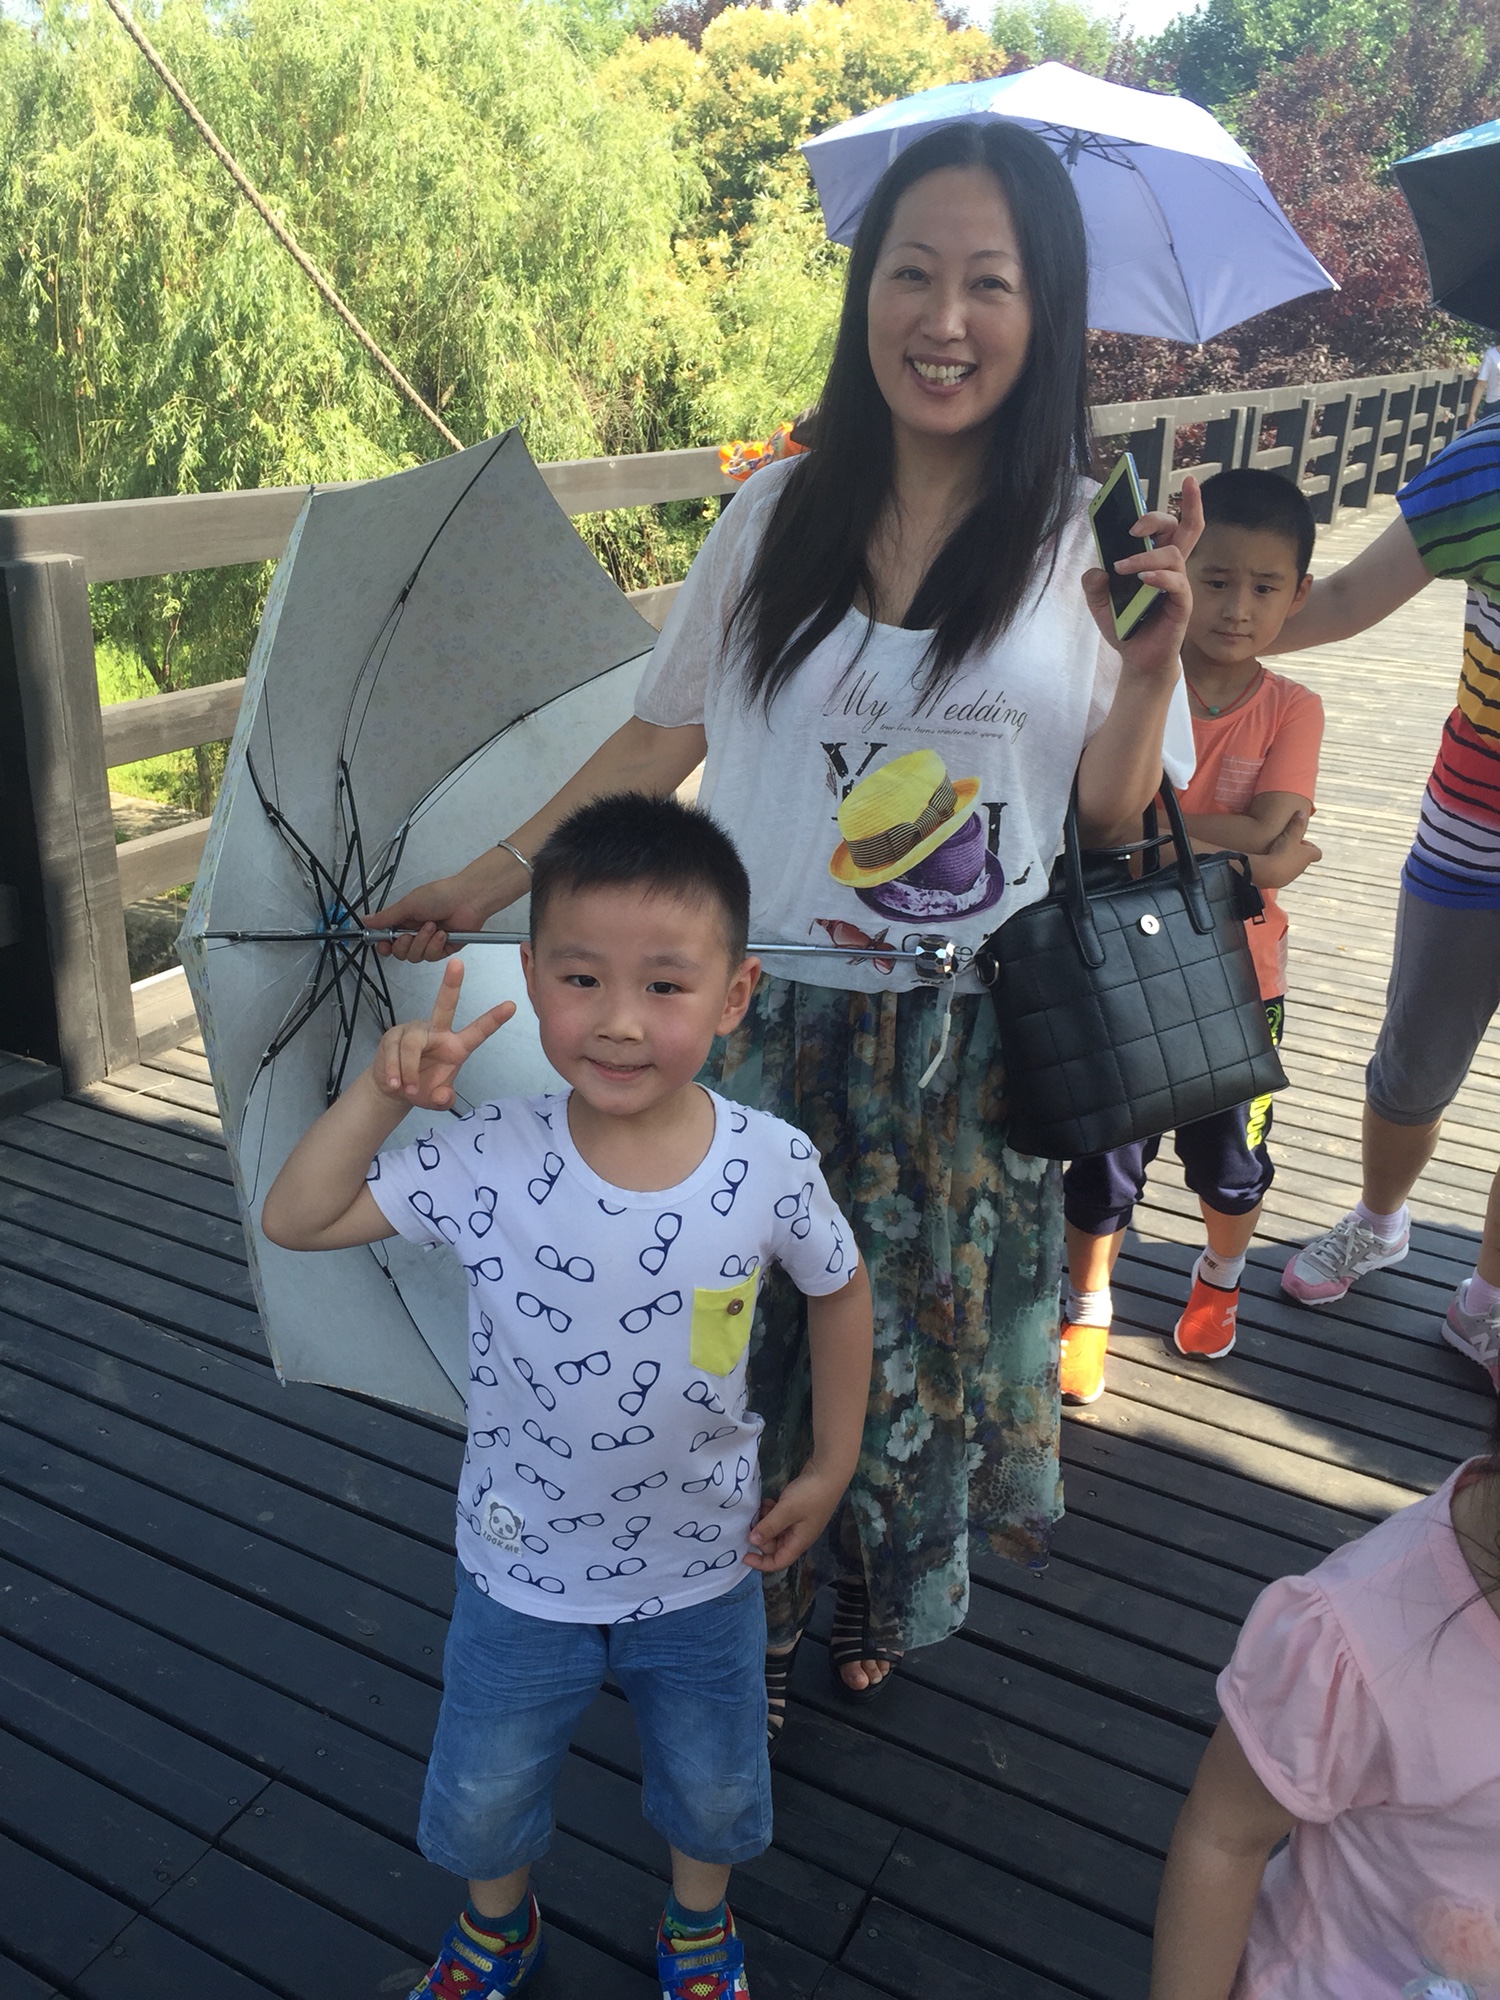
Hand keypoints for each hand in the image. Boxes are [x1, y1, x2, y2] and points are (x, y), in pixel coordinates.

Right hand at [365, 873, 494, 961]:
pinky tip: (442, 933)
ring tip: (432, 927)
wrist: (468, 899)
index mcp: (405, 919)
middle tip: (409, 934)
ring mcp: (430, 941)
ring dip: (423, 941)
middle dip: (405, 945)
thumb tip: (367, 920)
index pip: (388, 939)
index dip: (384, 945)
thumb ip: (387, 917)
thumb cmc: (441, 895)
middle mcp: (416, 931)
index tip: (384, 944)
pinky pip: (432, 956)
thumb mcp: (409, 904)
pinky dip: (436, 945)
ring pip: (416, 956)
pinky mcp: (443, 948)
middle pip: (400, 952)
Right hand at [370, 959, 515, 1109]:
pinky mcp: (393, 1035)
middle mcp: (437, 1033)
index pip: (478, 1031)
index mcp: (456, 1046)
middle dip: (451, 984)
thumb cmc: (422, 1088)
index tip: (512, 1006)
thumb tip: (443, 1096)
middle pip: (444, 1006)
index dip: (494, 1019)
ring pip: (412, 1044)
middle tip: (458, 964)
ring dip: (408, 1070)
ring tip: (407, 1088)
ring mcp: (414, 1031)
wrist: (393, 1090)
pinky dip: (393, 1071)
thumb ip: (443, 1099)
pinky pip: (393, 1051)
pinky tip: (395, 1083)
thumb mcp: (436, 1100)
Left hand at [743, 1461, 848, 1572]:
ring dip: (765, 1522)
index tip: (744, 1555)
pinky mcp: (797, 1510)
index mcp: (798, 1542)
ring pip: (775, 1531)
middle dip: (761, 1536)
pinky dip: (771, 1513)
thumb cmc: (810, 1495)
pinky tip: (768, 1501)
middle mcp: (798, 1536)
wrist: (829, 1472)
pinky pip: (779, 1518)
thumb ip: (769, 1527)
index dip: (760, 1563)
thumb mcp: (786, 1510)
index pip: (778, 1562)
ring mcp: (798, 1522)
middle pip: (775, 1546)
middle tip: (753, 1520)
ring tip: (762, 1508)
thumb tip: (752, 1542)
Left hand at [1082, 472, 1202, 681]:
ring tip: (1122, 568)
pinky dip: (1159, 577)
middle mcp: (1171, 568)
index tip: (1192, 481)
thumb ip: (1094, 585)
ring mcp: (1178, 585)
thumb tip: (1096, 570)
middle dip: (1158, 518)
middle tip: (1133, 527)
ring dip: (1145, 556)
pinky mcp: (1181, 604)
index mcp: (1156, 560)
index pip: (1174, 526)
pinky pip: (1176, 583)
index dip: (1188, 502)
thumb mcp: (1100, 604)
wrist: (1136, 660)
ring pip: (1173, 554)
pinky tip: (1143, 579)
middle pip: (1180, 529)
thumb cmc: (1126, 626)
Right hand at [1253, 807, 1321, 888]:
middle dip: (1297, 852)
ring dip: (1287, 860)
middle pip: (1304, 860)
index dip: (1311, 847)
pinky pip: (1281, 873)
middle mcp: (1302, 867)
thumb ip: (1296, 824)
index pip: (1317, 853)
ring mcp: (1292, 876)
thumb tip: (1302, 812)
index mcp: (1308, 856)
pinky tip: (1268, 863)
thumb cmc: (1282, 852)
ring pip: (1293, 867)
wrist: (1268, 873)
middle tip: (1286, 845)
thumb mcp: (1290, 835)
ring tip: (1275, 853)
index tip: (1301, 841)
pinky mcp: (1280, 882)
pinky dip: (1278, 868)